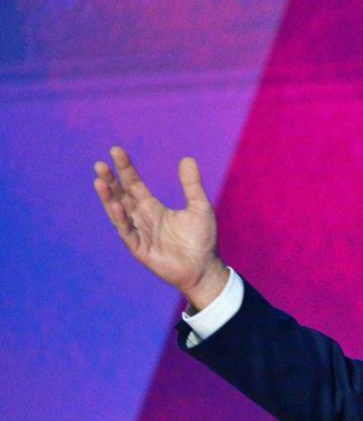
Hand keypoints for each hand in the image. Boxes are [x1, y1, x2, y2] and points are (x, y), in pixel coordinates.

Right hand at [93, 146, 228, 310]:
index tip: (116, 151)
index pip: (134, 185)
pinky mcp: (139, 248)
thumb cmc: (202, 240)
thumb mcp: (199, 206)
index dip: (125, 169)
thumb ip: (191, 184)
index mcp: (153, 208)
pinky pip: (127, 231)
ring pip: (119, 212)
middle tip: (100, 164)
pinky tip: (115, 204)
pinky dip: (120, 218)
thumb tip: (186, 158)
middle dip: (111, 181)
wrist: (204, 268)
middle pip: (122, 196)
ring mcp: (139, 233)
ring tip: (99, 180)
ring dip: (109, 197)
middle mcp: (142, 219)